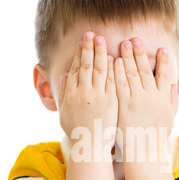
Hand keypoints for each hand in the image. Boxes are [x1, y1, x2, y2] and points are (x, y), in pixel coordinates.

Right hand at [58, 32, 117, 157]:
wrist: (90, 146)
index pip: (75, 69)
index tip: (82, 41)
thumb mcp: (64, 112)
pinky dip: (113, 69)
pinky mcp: (111, 102)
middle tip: (92, 33)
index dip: (79, 53)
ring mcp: (98, 96)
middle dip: (89, 48)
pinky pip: (112, 82)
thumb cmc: (77, 131)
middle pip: (86, 65)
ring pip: (100, 70)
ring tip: (102, 40)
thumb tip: (64, 76)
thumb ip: (63, 93)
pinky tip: (115, 58)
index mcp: (71, 94)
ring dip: (101, 53)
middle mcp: (83, 93)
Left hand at [114, 38, 177, 159]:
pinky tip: (114, 60)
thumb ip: (173, 99)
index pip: (165, 76)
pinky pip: (120, 84)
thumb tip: (176, 84)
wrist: (144, 151)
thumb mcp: (170, 117)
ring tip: (124, 43)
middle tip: (136, 39)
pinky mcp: (123, 104)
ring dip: (128, 57)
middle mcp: (151, 96)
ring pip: (132, 73)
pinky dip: (117, 71)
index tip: (162, 49)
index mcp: (163, 99)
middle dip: (140, 53)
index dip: (164, 62)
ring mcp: (136, 99)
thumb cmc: (156, 136)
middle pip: (145, 70)